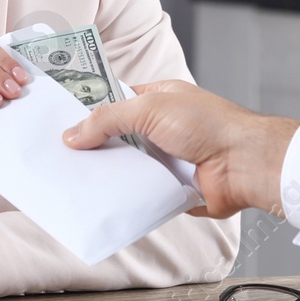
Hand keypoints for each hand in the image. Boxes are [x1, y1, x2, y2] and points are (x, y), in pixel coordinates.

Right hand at [61, 80, 299, 218]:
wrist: (242, 164)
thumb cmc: (209, 125)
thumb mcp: (151, 108)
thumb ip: (109, 118)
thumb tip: (73, 134)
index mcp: (159, 99)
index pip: (116, 101)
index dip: (90, 110)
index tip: (60, 122)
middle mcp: (161, 129)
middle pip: (117, 137)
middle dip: (93, 146)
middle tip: (57, 156)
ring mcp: (165, 159)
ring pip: (125, 166)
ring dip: (106, 173)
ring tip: (68, 181)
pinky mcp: (168, 188)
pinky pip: (138, 192)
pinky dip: (123, 196)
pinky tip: (98, 201)